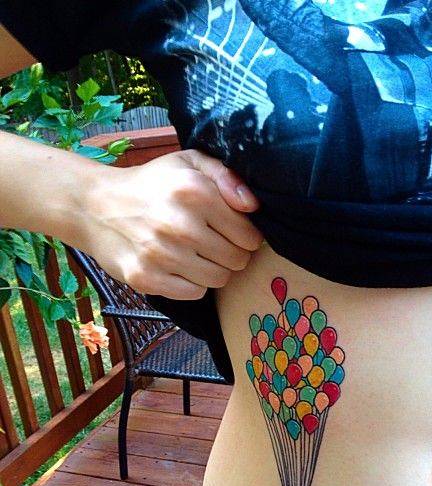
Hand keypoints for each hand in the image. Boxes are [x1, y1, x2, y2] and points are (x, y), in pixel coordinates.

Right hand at [75, 149, 264, 299]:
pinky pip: (194, 292)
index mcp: (195, 192)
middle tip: (213, 244)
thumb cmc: (151, 184)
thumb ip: (226, 176)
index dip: (246, 236)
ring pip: (218, 279)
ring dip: (213, 270)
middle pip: (237, 260)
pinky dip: (192, 283)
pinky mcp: (147, 278)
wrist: (94, 206)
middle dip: (231, 254)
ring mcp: (162, 255)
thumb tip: (253, 206)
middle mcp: (180, 224)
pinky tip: (179, 266)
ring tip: (197, 254)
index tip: (231, 231)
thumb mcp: (188, 163)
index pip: (249, 235)